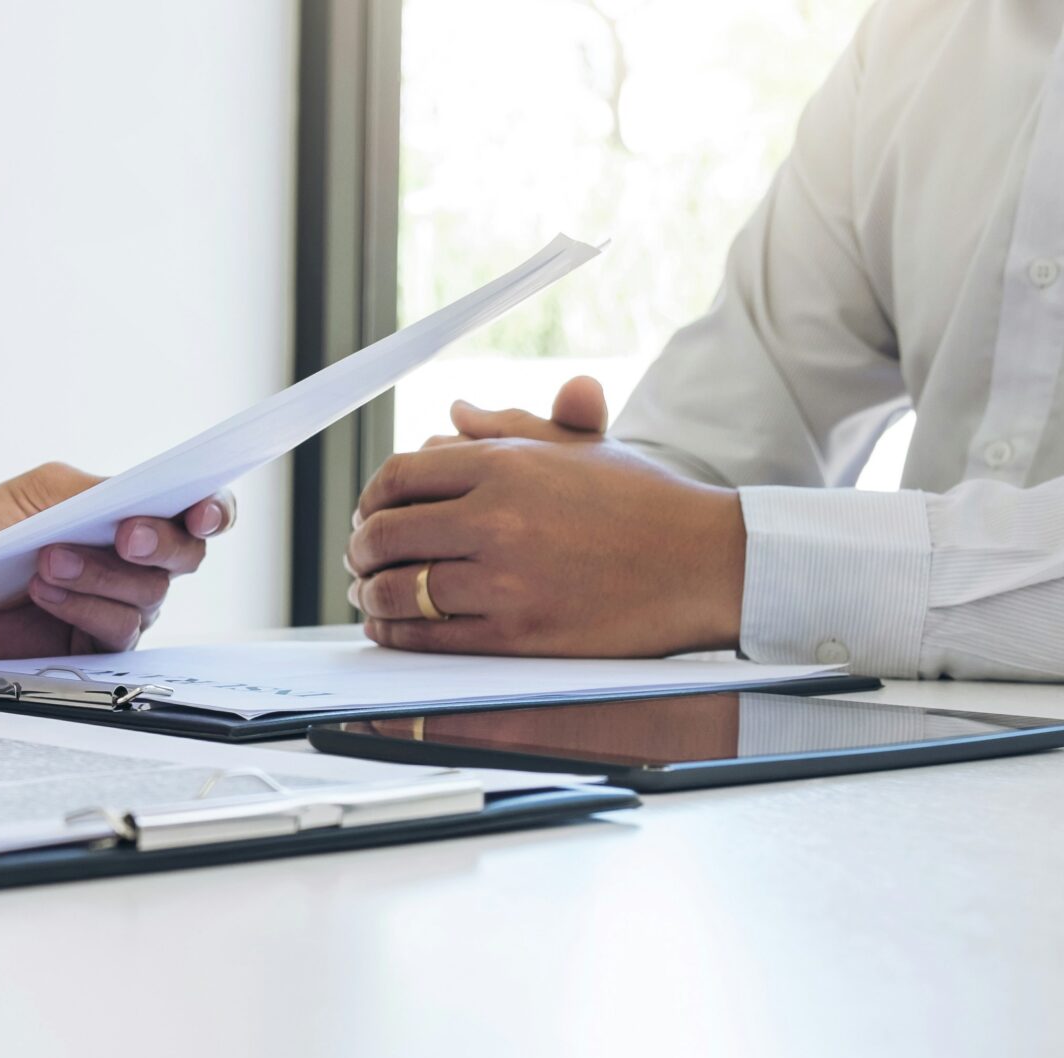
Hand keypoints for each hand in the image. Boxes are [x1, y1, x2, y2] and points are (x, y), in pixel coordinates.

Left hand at [0, 462, 235, 657]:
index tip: (202, 513)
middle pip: (185, 557)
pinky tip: (44, 590)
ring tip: (48, 561)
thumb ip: (98, 491)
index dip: (214, 511)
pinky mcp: (95, 644)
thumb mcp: (46, 491)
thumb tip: (140, 496)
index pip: (198, 512)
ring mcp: (121, 604)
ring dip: (99, 575)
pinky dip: (81, 607)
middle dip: (160, 544)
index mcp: (136, 513)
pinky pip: (114, 631)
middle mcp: (139, 561)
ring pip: (147, 595)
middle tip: (125, 535)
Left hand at [347, 377, 747, 656]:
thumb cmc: (642, 502)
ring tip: (370, 596)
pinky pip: (427, 638)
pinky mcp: (515, 635)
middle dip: (360, 550)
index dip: (369, 499)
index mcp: (505, 464)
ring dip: (370, 596)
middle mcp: (497, 518)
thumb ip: (508, 428)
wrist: (704, 562)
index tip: (368, 514)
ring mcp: (504, 580)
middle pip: (385, 534)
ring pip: (398, 590)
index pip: (398, 477)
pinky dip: (395, 635)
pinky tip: (391, 630)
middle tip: (359, 559)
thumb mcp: (578, 447)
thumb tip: (453, 414)